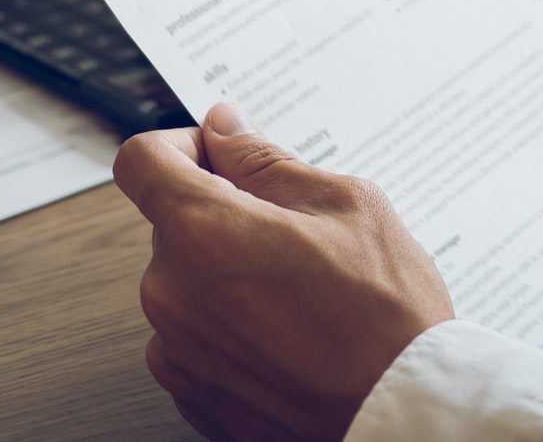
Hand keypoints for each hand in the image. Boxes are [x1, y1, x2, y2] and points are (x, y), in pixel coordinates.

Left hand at [113, 103, 453, 441]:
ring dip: (225, 275)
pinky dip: (229, 328)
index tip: (217, 157)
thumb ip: (266, 160)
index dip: (180, 146)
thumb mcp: (346, 205)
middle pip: (172, 224)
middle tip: (292, 234)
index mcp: (203, 232)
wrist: (402, 416)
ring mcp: (178, 351)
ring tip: (299, 294)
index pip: (140, 161)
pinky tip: (286, 335)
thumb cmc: (387, 319)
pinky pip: (194, 338)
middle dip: (222, 215)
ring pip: (185, 282)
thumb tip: (225, 129)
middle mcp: (173, 293)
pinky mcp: (193, 394)